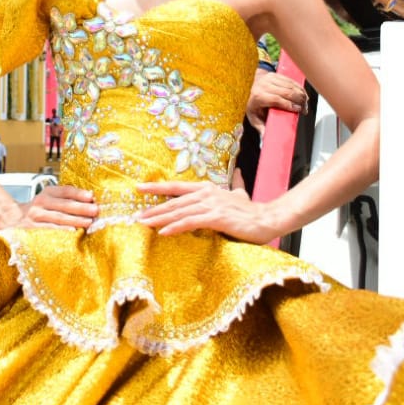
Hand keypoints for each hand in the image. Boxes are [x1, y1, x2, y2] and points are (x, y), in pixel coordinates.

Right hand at [4, 185, 97, 230]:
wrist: (11, 218)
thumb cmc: (38, 209)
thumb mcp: (49, 199)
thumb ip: (65, 199)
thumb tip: (90, 200)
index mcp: (47, 193)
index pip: (65, 191)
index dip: (78, 193)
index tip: (91, 196)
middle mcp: (41, 202)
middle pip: (64, 205)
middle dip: (81, 207)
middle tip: (95, 210)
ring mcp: (36, 216)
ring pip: (58, 217)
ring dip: (75, 220)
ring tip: (88, 222)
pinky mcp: (33, 229)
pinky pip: (49, 229)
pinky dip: (61, 231)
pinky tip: (72, 232)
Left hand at [135, 177, 280, 243]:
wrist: (267, 219)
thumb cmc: (251, 211)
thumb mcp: (240, 194)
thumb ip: (236, 184)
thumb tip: (238, 172)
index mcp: (207, 188)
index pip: (177, 187)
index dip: (157, 188)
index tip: (140, 188)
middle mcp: (206, 194)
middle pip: (173, 201)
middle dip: (153, 208)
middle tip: (136, 215)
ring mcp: (210, 204)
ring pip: (179, 211)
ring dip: (159, 218)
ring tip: (144, 224)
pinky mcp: (216, 217)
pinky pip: (191, 222)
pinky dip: (175, 226)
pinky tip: (163, 232)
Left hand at [246, 70, 307, 130]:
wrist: (249, 86)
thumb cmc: (253, 103)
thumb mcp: (253, 117)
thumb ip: (260, 127)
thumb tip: (265, 138)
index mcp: (258, 97)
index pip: (276, 99)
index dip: (288, 104)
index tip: (298, 110)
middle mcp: (264, 86)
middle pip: (285, 92)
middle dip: (298, 100)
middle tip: (304, 109)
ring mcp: (270, 79)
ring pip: (290, 85)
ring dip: (300, 94)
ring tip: (305, 103)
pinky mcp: (276, 75)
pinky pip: (290, 80)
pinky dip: (299, 88)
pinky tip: (303, 94)